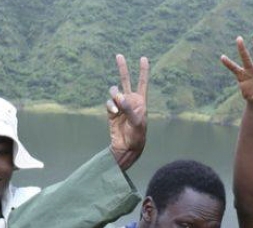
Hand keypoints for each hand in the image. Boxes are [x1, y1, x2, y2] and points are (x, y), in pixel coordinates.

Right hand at [107, 54, 148, 170]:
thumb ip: (129, 108)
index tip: (143, 58)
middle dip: (122, 68)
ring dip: (115, 96)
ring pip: (114, 91)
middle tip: (119, 55)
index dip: (143, 70)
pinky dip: (111, 106)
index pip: (142, 82)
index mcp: (140, 101)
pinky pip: (109, 103)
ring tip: (118, 106)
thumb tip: (119, 97)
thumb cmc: (137, 134)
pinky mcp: (111, 112)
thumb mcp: (137, 121)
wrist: (126, 146)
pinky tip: (114, 112)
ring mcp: (120, 105)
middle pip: (126, 80)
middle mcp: (130, 100)